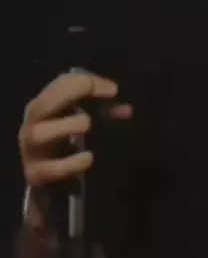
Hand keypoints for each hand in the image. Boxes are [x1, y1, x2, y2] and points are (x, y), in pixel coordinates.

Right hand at [19, 71, 131, 188]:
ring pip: (38, 134)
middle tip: (95, 97)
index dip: (87, 82)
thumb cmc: (64, 139)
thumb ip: (105, 112)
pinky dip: (69, 163)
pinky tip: (88, 157)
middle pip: (40, 104)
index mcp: (45, 104)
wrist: (44, 175)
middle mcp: (32, 123)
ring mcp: (30, 149)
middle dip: (66, 96)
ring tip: (87, 125)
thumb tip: (127, 110)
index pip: (61, 83)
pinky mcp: (35, 174)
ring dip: (65, 126)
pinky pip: (47, 169)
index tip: (114, 90)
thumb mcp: (82, 120)